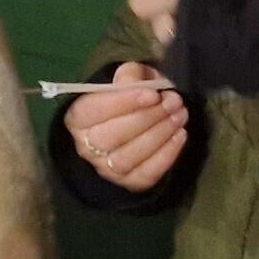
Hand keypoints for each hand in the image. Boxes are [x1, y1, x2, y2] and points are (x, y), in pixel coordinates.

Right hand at [64, 64, 188, 193]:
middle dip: (147, 118)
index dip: (123, 102)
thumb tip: (143, 86)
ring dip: (158, 135)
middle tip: (173, 103)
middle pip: (112, 136)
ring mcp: (105, 168)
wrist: (131, 128)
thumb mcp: (126, 80)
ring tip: (180, 116)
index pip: (94, 110)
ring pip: (127, 157)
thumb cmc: (126, 100)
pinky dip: (166, 155)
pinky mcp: (128, 182)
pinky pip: (145, 174)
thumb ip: (130, 76)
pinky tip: (180, 136)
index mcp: (78, 118)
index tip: (153, 94)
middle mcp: (85, 146)